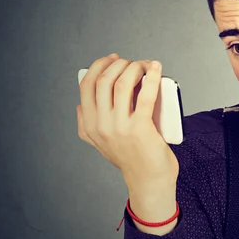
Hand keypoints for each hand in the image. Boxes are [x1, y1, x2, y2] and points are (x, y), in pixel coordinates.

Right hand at [76, 54, 178, 189]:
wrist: (149, 180)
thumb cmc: (131, 157)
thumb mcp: (99, 143)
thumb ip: (86, 126)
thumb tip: (81, 105)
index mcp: (89, 124)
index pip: (86, 84)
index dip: (99, 65)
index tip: (114, 58)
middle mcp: (101, 124)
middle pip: (104, 80)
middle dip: (120, 64)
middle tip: (134, 63)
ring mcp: (120, 126)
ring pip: (123, 83)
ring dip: (136, 67)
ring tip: (146, 65)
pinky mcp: (141, 128)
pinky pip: (146, 95)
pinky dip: (153, 77)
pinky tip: (157, 68)